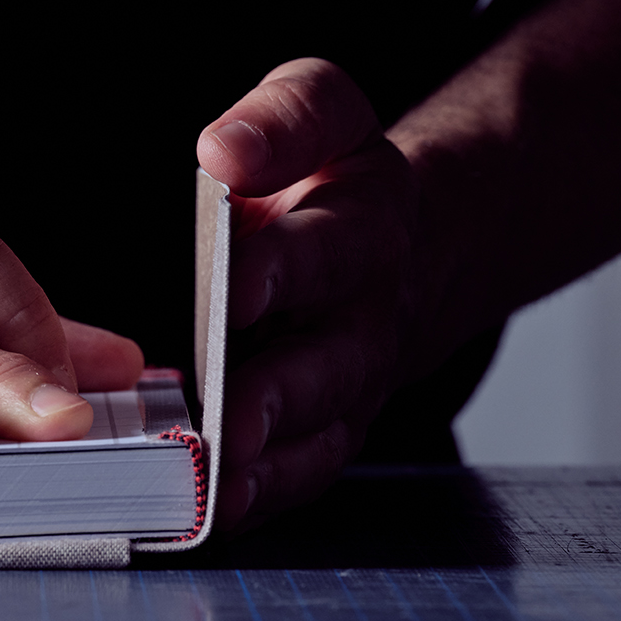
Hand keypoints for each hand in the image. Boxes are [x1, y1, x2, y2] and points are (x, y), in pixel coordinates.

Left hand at [196, 58, 423, 527]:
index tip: (237, 279)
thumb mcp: (323, 112)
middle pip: (330, 360)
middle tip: (229, 415)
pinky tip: (215, 508)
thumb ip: (282, 121)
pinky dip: (263, 496)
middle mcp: (368, 313)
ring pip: (319, 429)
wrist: (405, 244)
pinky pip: (304, 472)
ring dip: (269, 456)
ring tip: (216, 475)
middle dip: (280, 390)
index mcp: (365, 225)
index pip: (325, 245)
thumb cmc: (334, 178)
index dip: (283, 264)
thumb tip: (224, 150)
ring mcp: (354, 381)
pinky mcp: (332, 428)